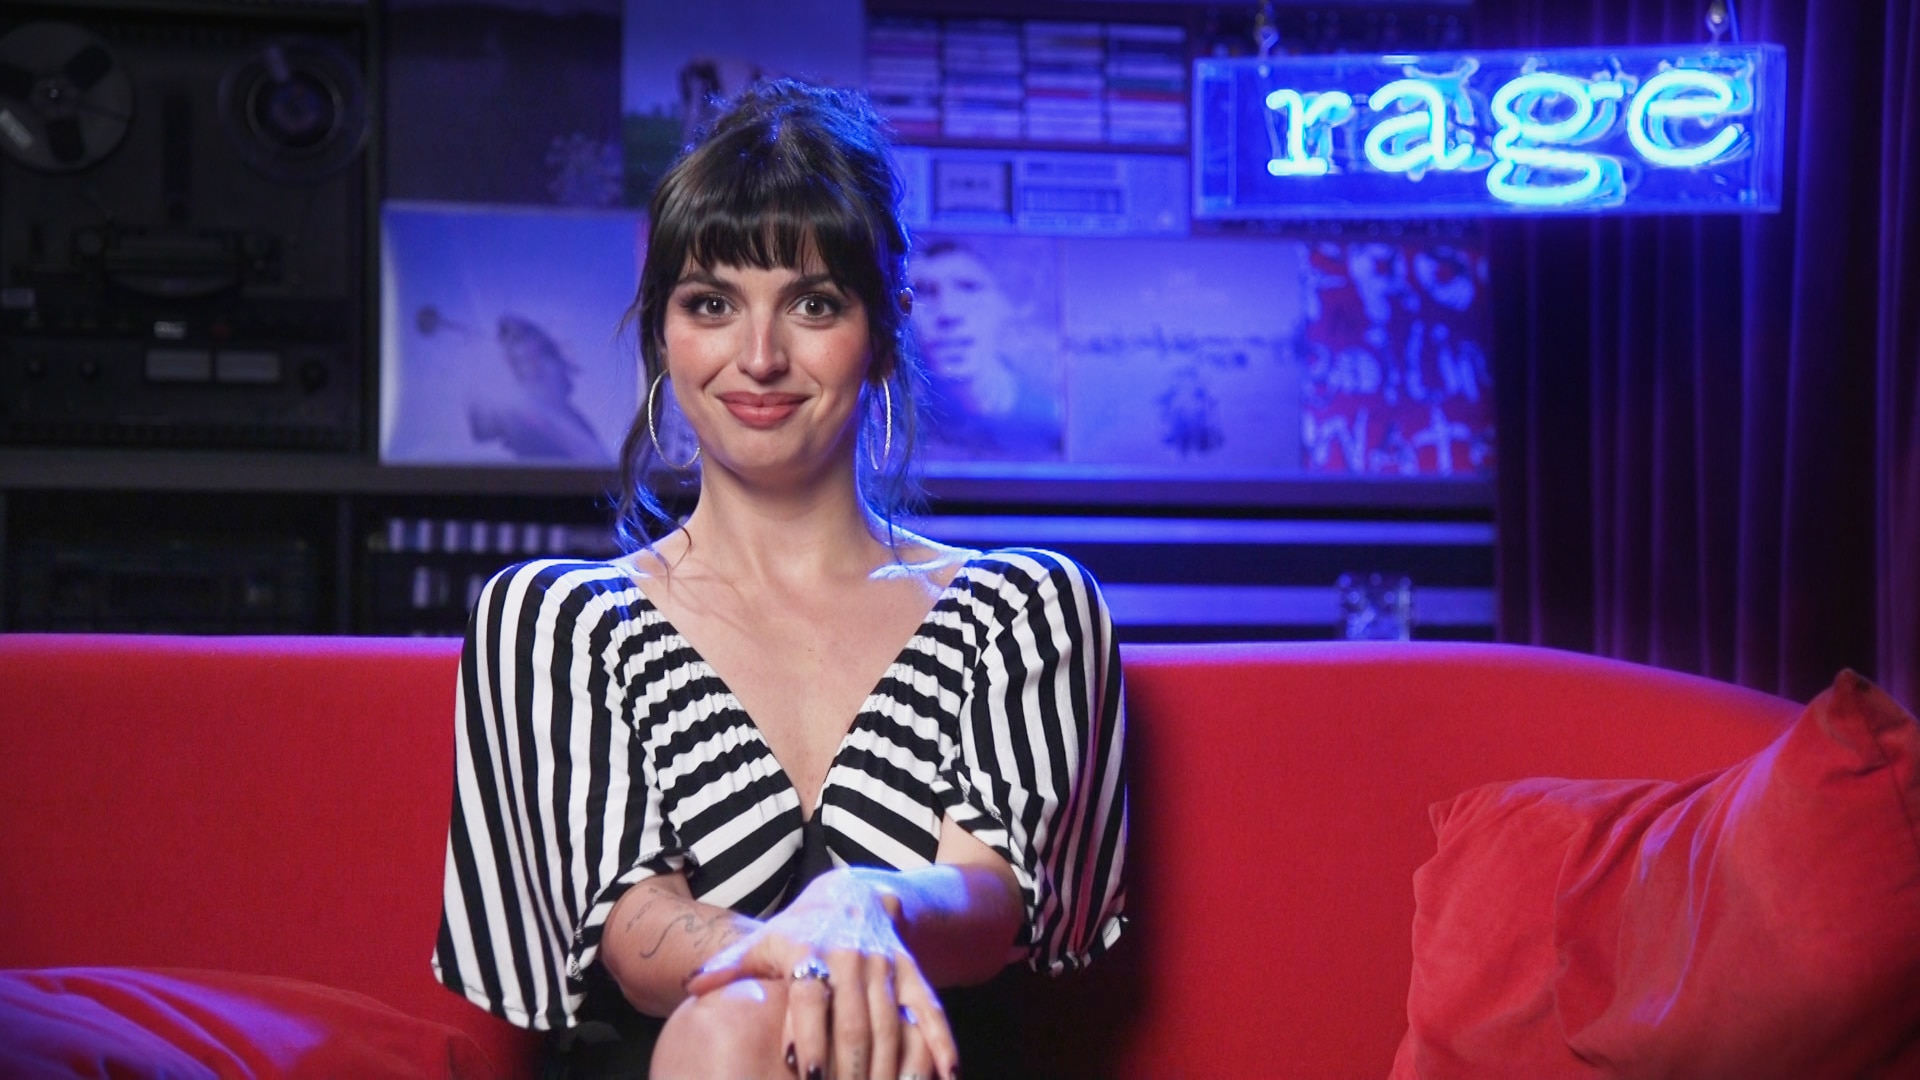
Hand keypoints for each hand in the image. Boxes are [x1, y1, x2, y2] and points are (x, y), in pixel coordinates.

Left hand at [685, 869, 957, 1079]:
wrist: (856, 893)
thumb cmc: (799, 930)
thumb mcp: (763, 941)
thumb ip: (729, 967)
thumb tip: (690, 988)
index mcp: (811, 952)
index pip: (810, 999)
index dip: (808, 1037)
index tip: (805, 1075)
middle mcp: (853, 959)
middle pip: (854, 1022)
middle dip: (850, 1069)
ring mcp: (887, 967)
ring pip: (892, 1024)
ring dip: (891, 1068)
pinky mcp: (913, 974)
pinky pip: (930, 1012)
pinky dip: (942, 1045)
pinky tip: (948, 1077)